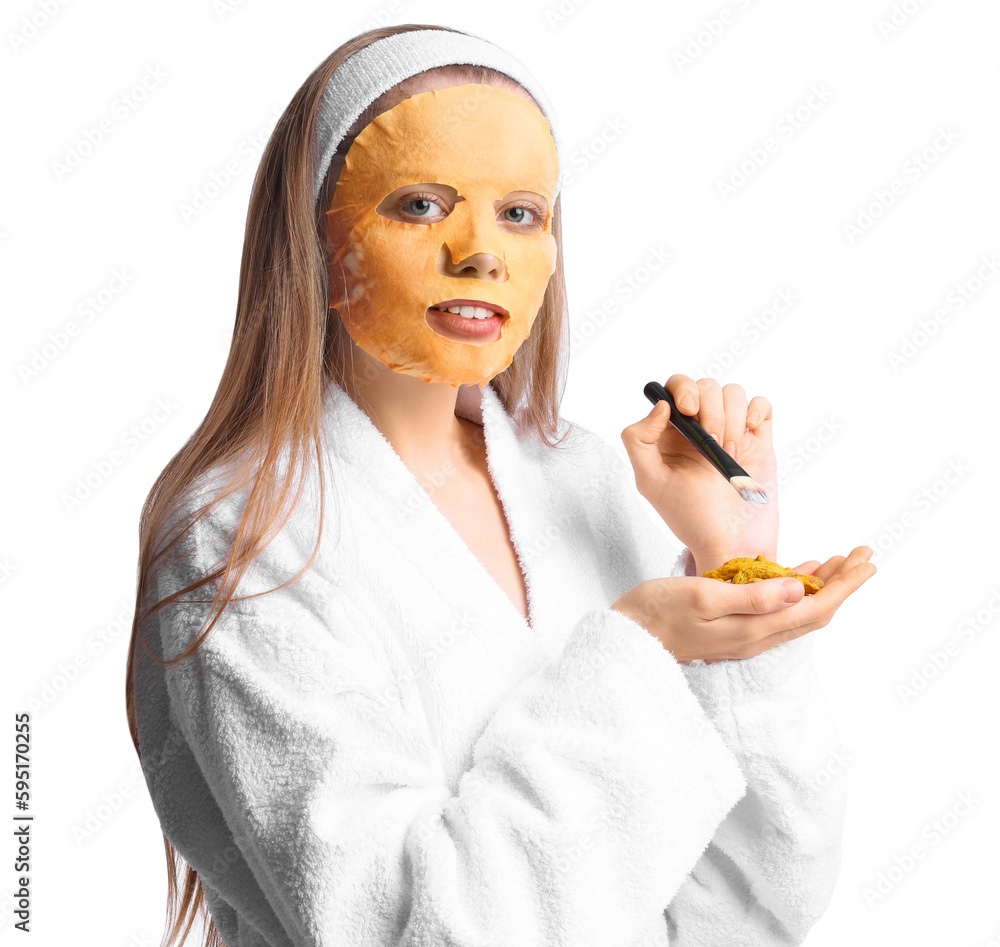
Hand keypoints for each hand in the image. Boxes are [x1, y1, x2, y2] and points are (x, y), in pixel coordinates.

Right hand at [610, 546, 876, 663]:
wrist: (627, 638)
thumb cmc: (656, 612)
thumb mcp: (701, 597)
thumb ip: (750, 597)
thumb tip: (796, 589)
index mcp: (754, 629)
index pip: (814, 607)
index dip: (845, 585)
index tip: (867, 561)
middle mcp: (756, 637)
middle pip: (814, 611)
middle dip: (843, 583)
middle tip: (864, 555)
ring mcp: (745, 636)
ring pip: (798, 611)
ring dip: (823, 586)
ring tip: (841, 561)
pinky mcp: (733, 630)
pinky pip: (777, 611)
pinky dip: (794, 590)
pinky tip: (797, 575)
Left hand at [621, 374, 777, 567]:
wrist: (732, 543)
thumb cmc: (690, 518)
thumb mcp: (650, 482)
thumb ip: (639, 440)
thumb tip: (660, 406)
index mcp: (670, 434)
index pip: (674, 388)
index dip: (682, 390)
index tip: (688, 410)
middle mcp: (699, 428)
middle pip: (705, 386)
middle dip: (710, 409)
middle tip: (711, 442)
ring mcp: (730, 432)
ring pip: (733, 392)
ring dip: (732, 419)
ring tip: (728, 453)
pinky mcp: (758, 440)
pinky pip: (761, 405)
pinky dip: (756, 412)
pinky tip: (748, 440)